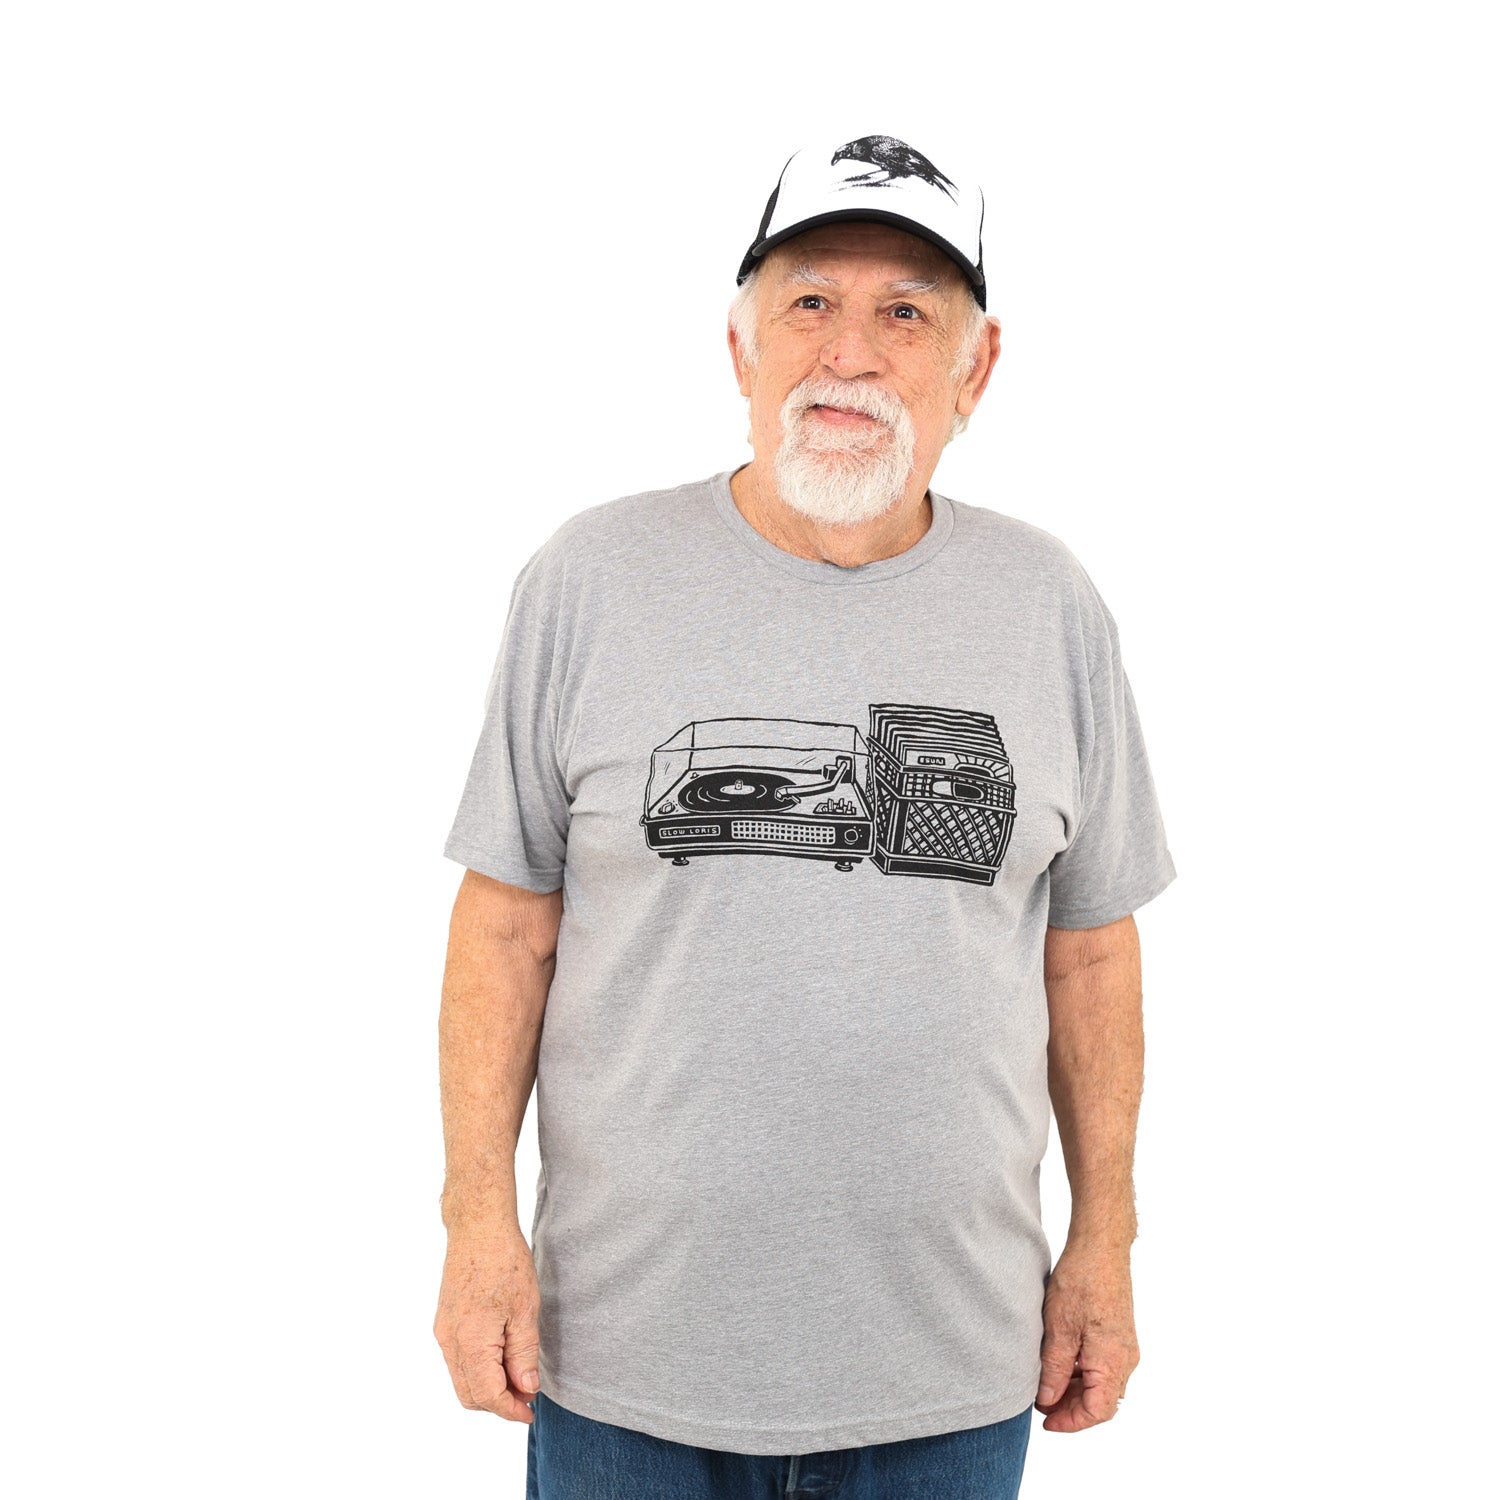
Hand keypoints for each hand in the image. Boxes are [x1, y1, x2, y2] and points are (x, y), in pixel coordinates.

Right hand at [434, 1227, 541, 1423]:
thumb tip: (525, 1388)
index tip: (530, 1411)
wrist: (478, 1226)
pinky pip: (459, 1359)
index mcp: (470, 1341)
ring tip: (520, 1373)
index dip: (510, 1409)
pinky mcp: (444, 1320)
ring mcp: (444, 1331)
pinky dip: (479, 1367)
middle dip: (498, 1402)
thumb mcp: (525, 1310)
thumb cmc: (505, 1261)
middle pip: (469, 1393)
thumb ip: (523, 1354)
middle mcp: (449, 1341)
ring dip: (488, 1385)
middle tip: (528, 1394)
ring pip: (462, 1378)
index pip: (487, 1395)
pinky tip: (503, 1354)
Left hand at [1034, 1246, 1138, 1432]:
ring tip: (1045, 1382)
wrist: (1101, 1247)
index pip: (1098, 1411)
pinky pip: (1103, 1365)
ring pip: (1101, 1383)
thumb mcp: (1059, 1329)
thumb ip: (1054, 1370)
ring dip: (1075, 1389)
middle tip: (1040, 1402)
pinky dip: (1082, 1372)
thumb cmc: (1081, 1282)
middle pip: (1101, 1400)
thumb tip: (1048, 1400)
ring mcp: (1124, 1346)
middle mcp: (1125, 1359)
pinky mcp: (1119, 1334)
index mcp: (1113, 1362)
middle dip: (1070, 1407)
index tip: (1045, 1421)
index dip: (1071, 1422)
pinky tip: (1059, 1362)